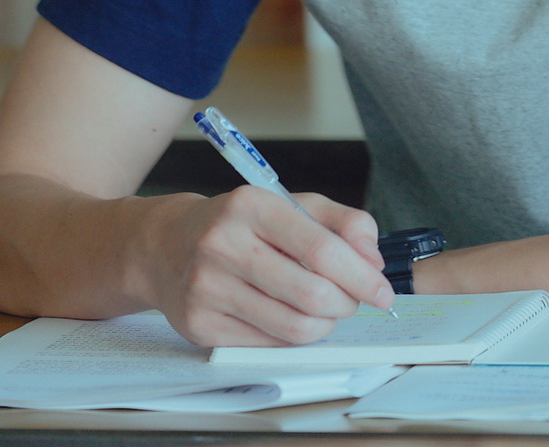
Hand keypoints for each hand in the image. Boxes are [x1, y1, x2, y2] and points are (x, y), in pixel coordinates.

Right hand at [143, 185, 394, 345]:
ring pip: (292, 326)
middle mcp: (224, 245)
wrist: (165, 245)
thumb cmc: (239, 224)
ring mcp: (208, 289)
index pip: (321, 248)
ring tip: (327, 311)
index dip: (361, 276)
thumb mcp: (290, 205)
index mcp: (251, 206)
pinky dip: (294, 337)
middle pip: (311, 294)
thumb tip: (374, 260)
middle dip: (346, 303)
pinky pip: (268, 344)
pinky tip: (294, 318)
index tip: (382, 291)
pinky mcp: (200, 326)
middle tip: (353, 301)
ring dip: (325, 325)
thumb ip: (342, 223)